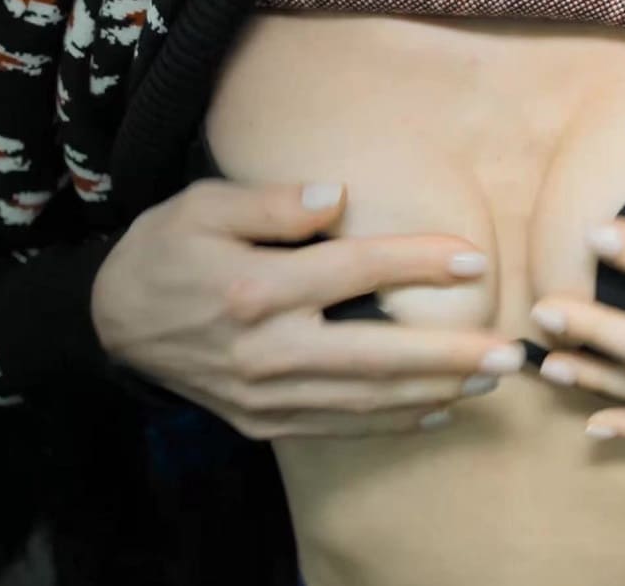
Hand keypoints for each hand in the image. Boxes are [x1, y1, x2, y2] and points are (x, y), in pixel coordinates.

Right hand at [92, 180, 521, 438]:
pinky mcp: (264, 422)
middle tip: (509, 355)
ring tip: (488, 381)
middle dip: (449, 356)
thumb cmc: (166, 253)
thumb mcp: (202, 208)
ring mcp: (266, 395)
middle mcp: (266, 350)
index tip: (472, 257)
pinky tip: (437, 411)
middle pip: (375, 355)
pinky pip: (339, 426)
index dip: (416, 263)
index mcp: (254, 290)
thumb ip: (270, 204)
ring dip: (434, 392)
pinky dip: (392, 423)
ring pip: (366, 400)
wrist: (115, 324)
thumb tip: (336, 197)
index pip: (353, 271)